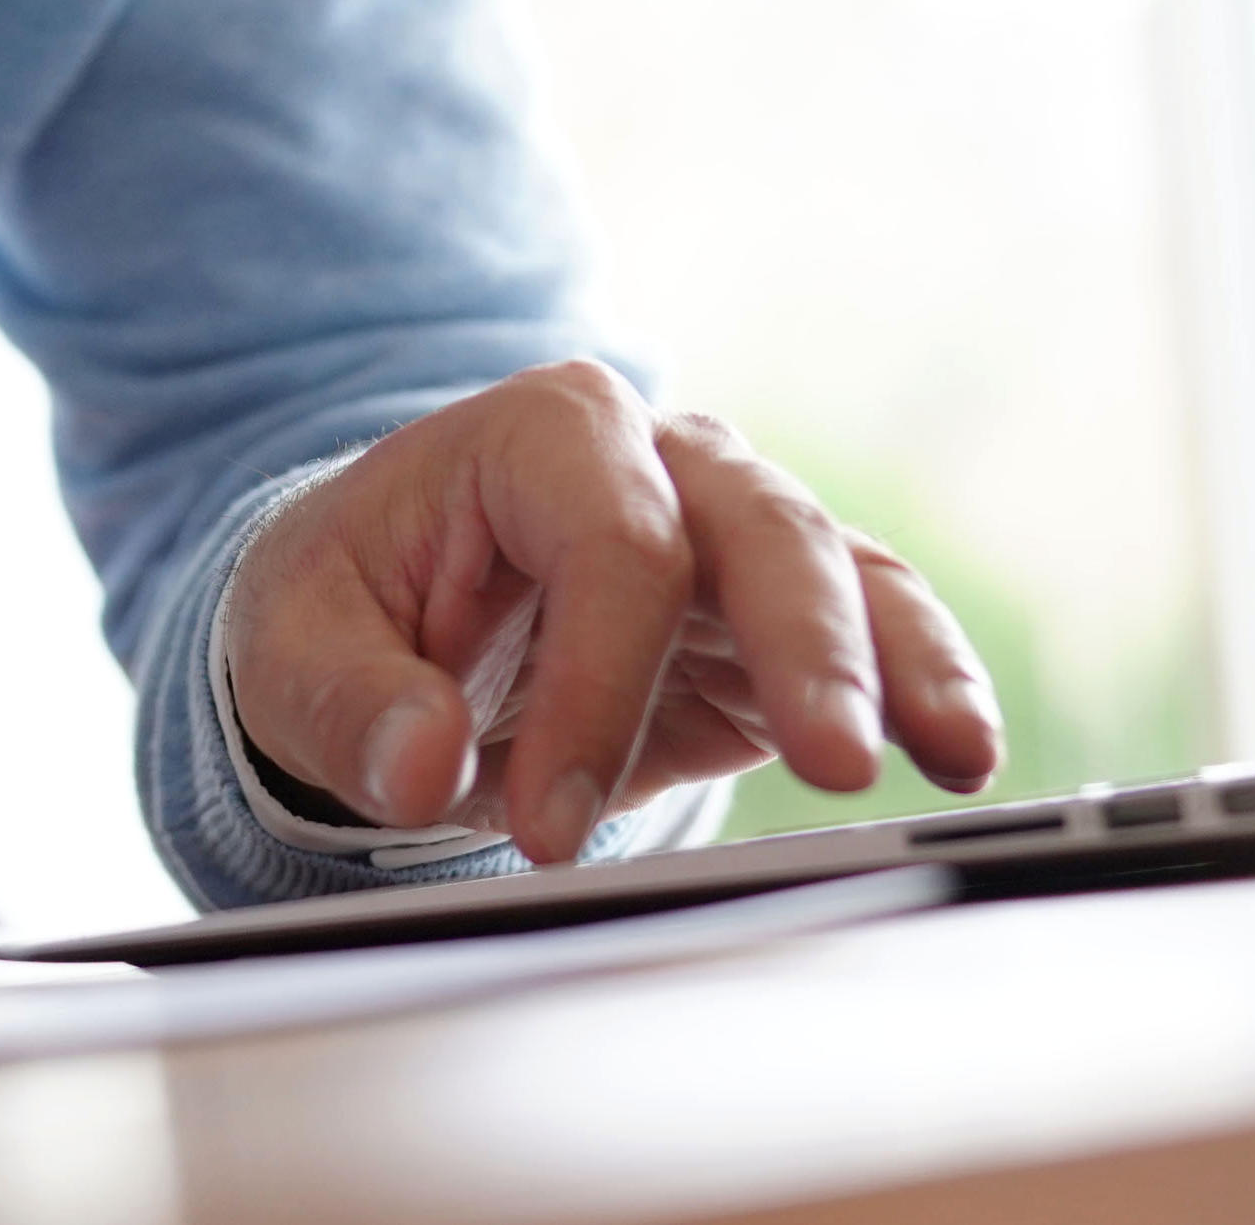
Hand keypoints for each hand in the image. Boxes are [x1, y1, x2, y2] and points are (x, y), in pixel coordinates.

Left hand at [223, 364, 1000, 866]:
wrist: (394, 610)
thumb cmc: (349, 604)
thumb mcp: (294, 644)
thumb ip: (352, 704)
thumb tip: (418, 764)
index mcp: (545, 432)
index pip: (614, 540)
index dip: (595, 682)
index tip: (546, 823)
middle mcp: (663, 458)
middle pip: (762, 527)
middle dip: (807, 645)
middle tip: (832, 764)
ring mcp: (731, 531)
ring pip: (846, 571)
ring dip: (902, 660)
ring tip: (957, 751)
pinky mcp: (773, 619)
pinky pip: (869, 634)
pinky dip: (919, 686)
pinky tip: (960, 755)